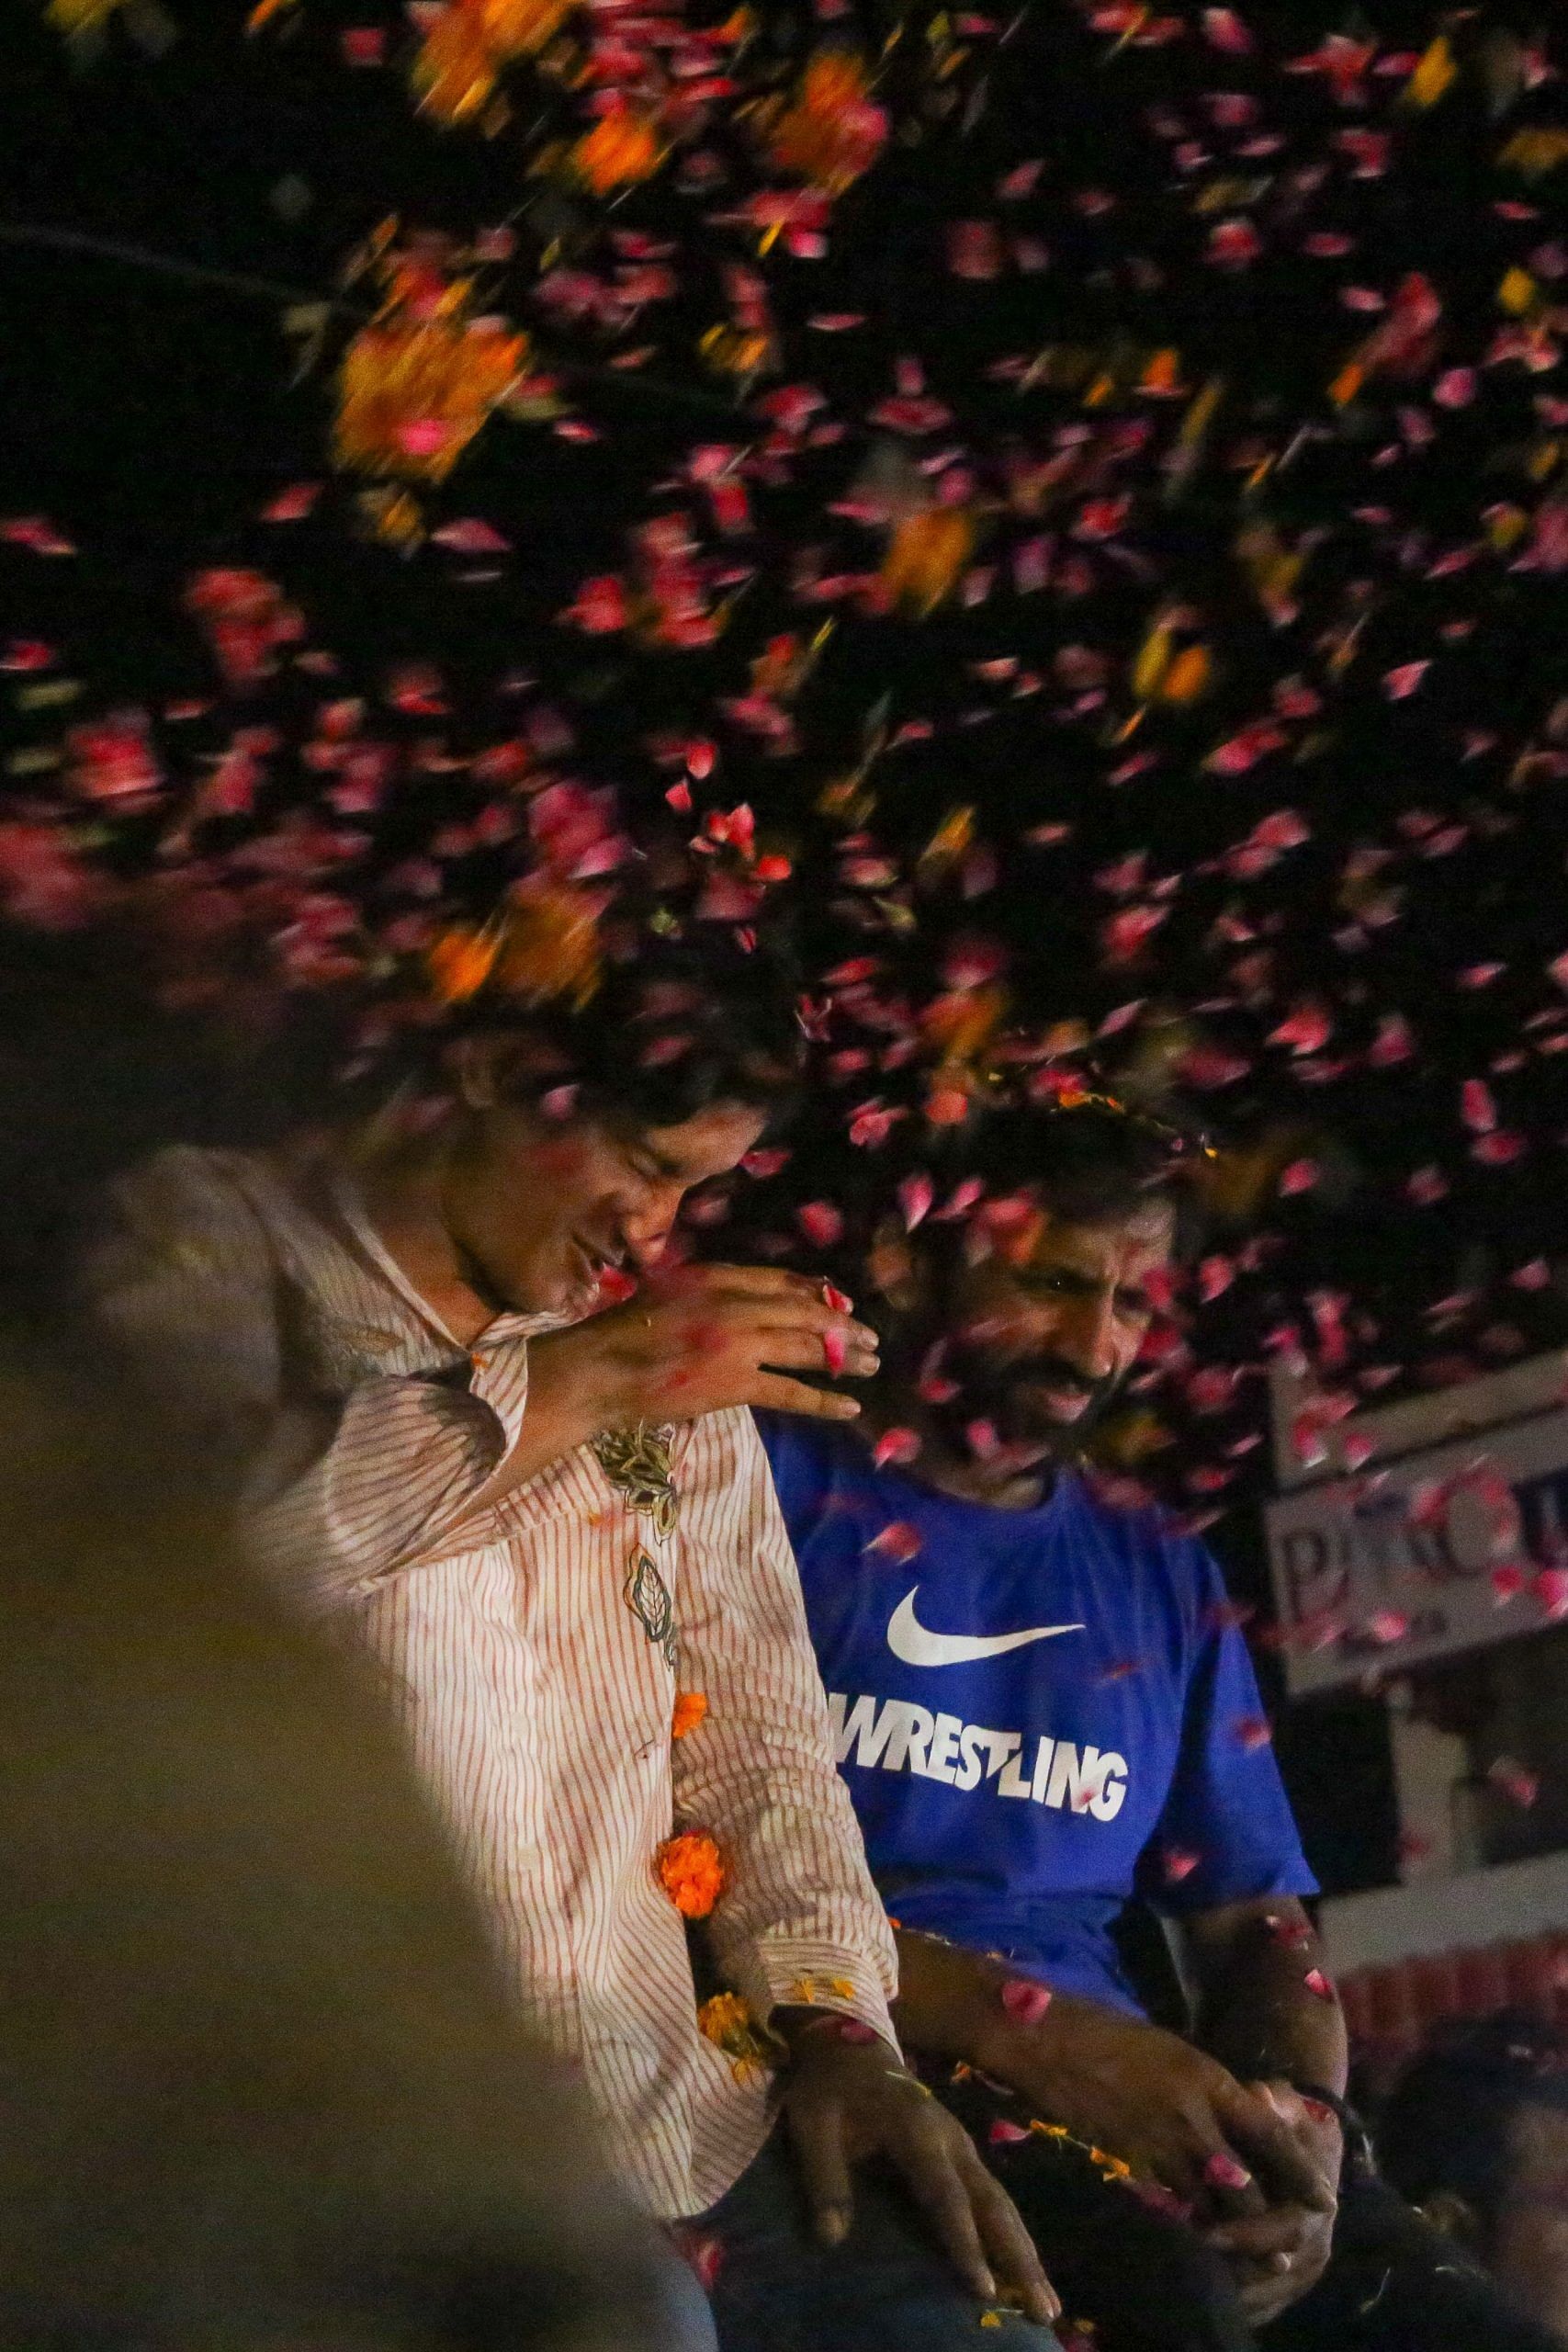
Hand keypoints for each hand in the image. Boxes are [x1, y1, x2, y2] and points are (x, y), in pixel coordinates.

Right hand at [548, 1264, 878, 1426]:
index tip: (840, 1303)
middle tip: (870, 1338)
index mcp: (719, 1277)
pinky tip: (849, 1406)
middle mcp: (736, 1303)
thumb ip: (711, 1290)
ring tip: (870, 1365)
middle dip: (842, 1326)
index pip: (782, 1281)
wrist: (603, 1368)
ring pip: (806, 1348)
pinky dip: (824, 1400)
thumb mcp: (670, 1289)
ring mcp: (740, 1343)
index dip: (817, 1293)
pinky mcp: (737, 1383)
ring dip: (843, 1357)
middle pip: (804, 1312)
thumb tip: (747, 1301)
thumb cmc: (625, 1330)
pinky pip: (792, 1392)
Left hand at [776, 2015, 1060, 2328]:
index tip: (984, 2289)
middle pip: (992, 2204)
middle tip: (1046, 2309)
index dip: (964, 2242)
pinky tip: (1022, 2265)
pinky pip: (993, 2197)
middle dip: (1019, 2257)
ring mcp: (962, 2145)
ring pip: (1001, 2203)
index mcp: (916, 2131)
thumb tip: (831, 2240)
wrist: (849, 2040)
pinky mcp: (961, 2152)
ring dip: (1025, 2250)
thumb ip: (824, 2177)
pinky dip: (1012, 2233)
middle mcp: (951, 2140)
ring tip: (1048, 2301)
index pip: (945, 2195)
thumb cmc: (829, 2086)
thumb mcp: (812, 2123)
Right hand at [974, 1986, 1338, 2223]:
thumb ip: (1208, 2088)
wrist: (1044, 2039)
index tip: (1324, 2198)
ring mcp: (1157, 2147)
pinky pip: (1167, 2209)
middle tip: (1284, 2241)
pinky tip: (1191, 2236)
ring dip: (1229, 2232)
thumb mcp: (1173, 2049)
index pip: (1272, 2135)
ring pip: (1209, 2209)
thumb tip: (1239, 2112)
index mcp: (1209, 2080)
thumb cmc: (1106, 2031)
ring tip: (1245, 2252)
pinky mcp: (1125, 2167)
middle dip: (1269, 2219)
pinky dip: (1184, 2225)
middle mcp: (1193, 2118)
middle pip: (1248, 2188)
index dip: (1301, 2171)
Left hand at [1202, 2082, 1340, 2325]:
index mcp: (1319, 2201)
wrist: (1314, 2140)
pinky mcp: (1295, 2279)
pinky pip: (1269, 2302)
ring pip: (1272, 2294)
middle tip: (1188, 2267)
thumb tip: (1258, 2093)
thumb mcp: (1285, 2102)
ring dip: (1234, 2292)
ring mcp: (1308, 2264)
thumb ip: (1272, 2103)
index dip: (1248, 2234)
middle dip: (1234, 2269)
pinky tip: (1208, 2298)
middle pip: (1277, 2269)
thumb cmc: (1292, 2119)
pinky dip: (1242, 2304)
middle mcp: (1319, 2240)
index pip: (1286, 2229)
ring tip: (1192, 2286)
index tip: (1208, 2233)